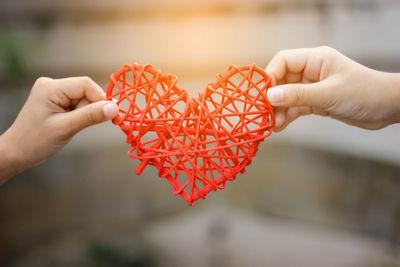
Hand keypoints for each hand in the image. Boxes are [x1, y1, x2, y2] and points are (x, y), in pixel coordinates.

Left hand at [0, 76, 118, 182]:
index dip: (101, 99)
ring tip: (70, 127)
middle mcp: (51, 85)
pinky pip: (77, 103)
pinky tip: (69, 124)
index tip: (110, 116)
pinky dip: (79, 114)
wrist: (17, 152)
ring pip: (83, 98)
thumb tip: (115, 108)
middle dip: (90, 108)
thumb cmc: (36, 141)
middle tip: (82, 125)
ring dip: (84, 113)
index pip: (86, 85)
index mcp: (51, 87)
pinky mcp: (55, 101)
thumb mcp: (66, 128)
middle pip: (86, 91)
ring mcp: (53, 92)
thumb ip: (91, 116)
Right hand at [265, 46, 399, 131]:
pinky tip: (280, 126)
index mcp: (316, 59)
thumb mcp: (329, 94)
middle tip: (265, 114)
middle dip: (273, 97)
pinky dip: (287, 116)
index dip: (270, 76)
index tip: (263, 95)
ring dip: (279, 110)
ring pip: (287, 96)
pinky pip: (296, 106)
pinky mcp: (317, 101)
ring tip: (273, 125)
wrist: (387, 108)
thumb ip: (298, 95)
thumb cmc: (363, 93)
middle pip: (282, 80)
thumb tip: (270, 96)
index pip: (283, 61)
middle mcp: (312, 71)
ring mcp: (313, 86)